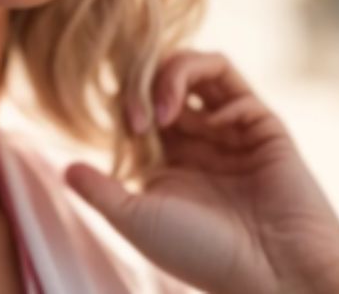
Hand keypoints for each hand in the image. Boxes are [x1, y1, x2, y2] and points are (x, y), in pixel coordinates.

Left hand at [63, 49, 338, 293]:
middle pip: (164, 79)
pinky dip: (210, 86)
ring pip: (198, 68)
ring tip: (163, 110)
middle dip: (143, 84)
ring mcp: (231, 128)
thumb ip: (100, 191)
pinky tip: (206, 123)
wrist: (273, 271)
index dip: (125, 102)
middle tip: (138, 115)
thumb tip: (65, 168)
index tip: (124, 127)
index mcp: (170, 160)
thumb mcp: (137, 221)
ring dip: (173, 73)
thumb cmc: (205, 254)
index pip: (140, 105)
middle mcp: (199, 139)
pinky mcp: (262, 123)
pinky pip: (231, 82)